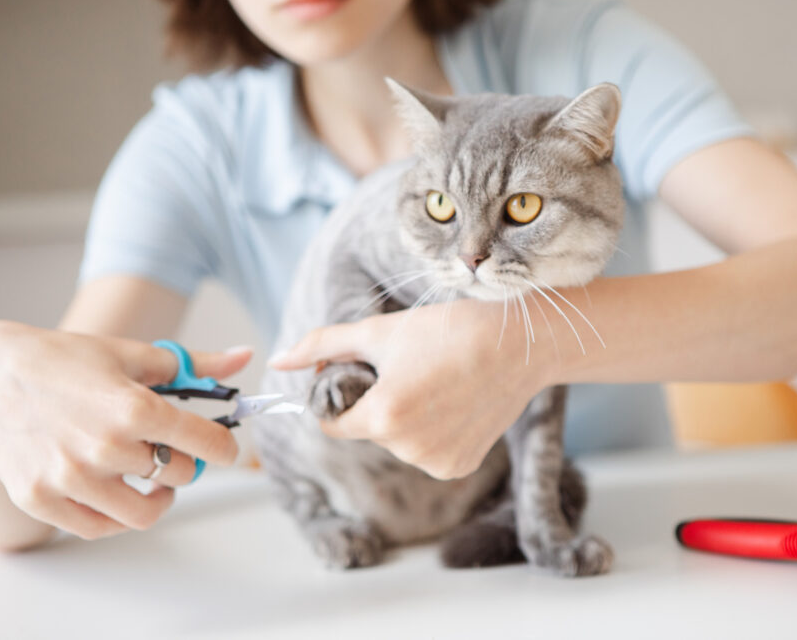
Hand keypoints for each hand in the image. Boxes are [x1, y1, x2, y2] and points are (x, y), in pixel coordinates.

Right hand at [0, 321, 248, 539]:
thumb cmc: (62, 361)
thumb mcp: (132, 355)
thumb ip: (193, 364)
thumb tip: (244, 357)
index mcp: (134, 408)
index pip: (207, 443)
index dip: (224, 447)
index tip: (222, 447)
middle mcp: (106, 448)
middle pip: (179, 475)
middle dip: (185, 463)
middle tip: (172, 451)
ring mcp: (71, 479)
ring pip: (144, 512)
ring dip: (156, 497)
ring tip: (150, 477)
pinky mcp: (41, 500)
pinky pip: (99, 528)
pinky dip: (116, 515)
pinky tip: (116, 491)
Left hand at [268, 299, 554, 479]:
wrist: (519, 344)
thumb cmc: (449, 330)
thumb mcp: (380, 331)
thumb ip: (323, 346)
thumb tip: (277, 359)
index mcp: (381, 417)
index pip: (333, 423)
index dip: (342, 396)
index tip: (365, 374)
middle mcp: (406, 449)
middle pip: (368, 431)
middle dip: (378, 405)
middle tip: (410, 370)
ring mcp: (435, 463)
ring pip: (398, 444)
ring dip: (406, 421)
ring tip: (437, 384)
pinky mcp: (459, 467)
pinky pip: (428, 454)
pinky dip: (434, 434)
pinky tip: (455, 405)